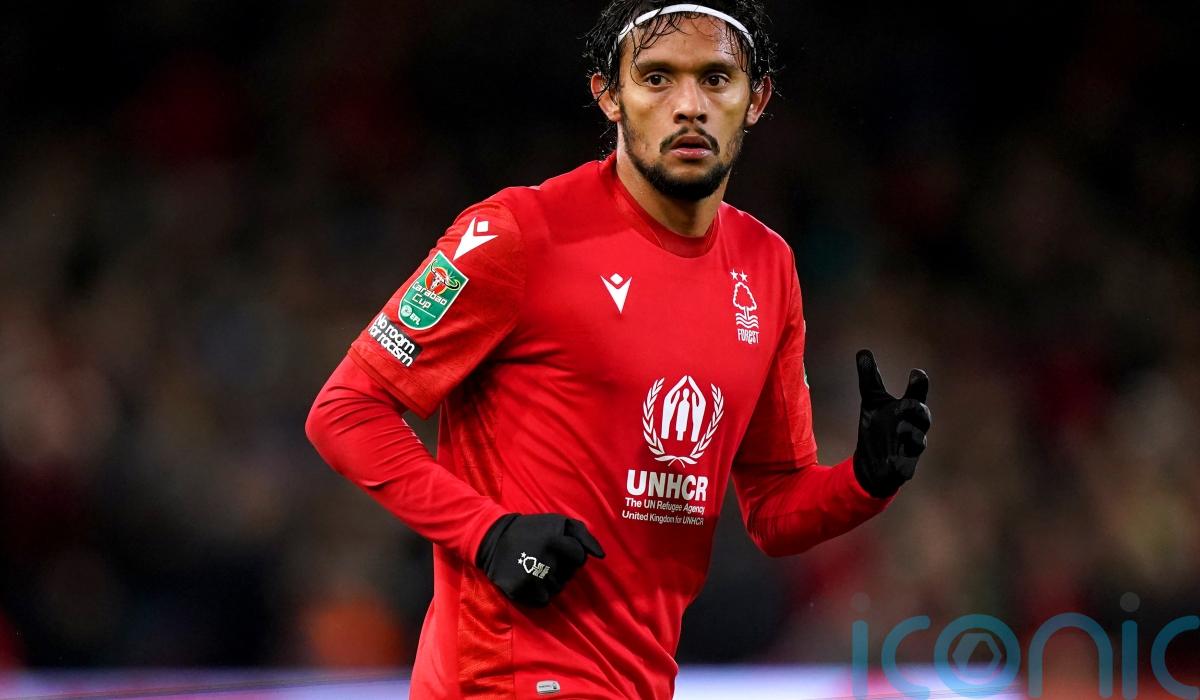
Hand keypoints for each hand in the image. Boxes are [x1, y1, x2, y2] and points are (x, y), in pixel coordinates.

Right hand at [475, 513, 605, 606]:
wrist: (494, 539)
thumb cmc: (533, 529)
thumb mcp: (559, 522)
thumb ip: (584, 535)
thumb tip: (601, 555)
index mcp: (554, 541)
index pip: (580, 558)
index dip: (572, 553)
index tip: (558, 547)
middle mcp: (543, 560)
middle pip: (569, 575)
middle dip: (562, 567)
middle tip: (543, 556)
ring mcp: (530, 578)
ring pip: (557, 589)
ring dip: (551, 581)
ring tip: (536, 567)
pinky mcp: (519, 590)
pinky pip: (542, 600)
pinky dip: (539, 592)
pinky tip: (530, 579)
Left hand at [852, 349, 931, 497]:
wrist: (872, 463)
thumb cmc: (877, 427)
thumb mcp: (872, 402)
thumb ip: (870, 379)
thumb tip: (863, 351)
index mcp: (908, 409)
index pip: (916, 394)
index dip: (919, 384)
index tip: (917, 372)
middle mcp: (915, 427)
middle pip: (923, 415)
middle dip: (916, 408)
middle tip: (907, 403)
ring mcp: (912, 448)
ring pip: (919, 440)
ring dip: (909, 433)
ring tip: (899, 428)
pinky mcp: (905, 468)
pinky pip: (907, 464)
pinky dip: (901, 460)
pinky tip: (893, 458)